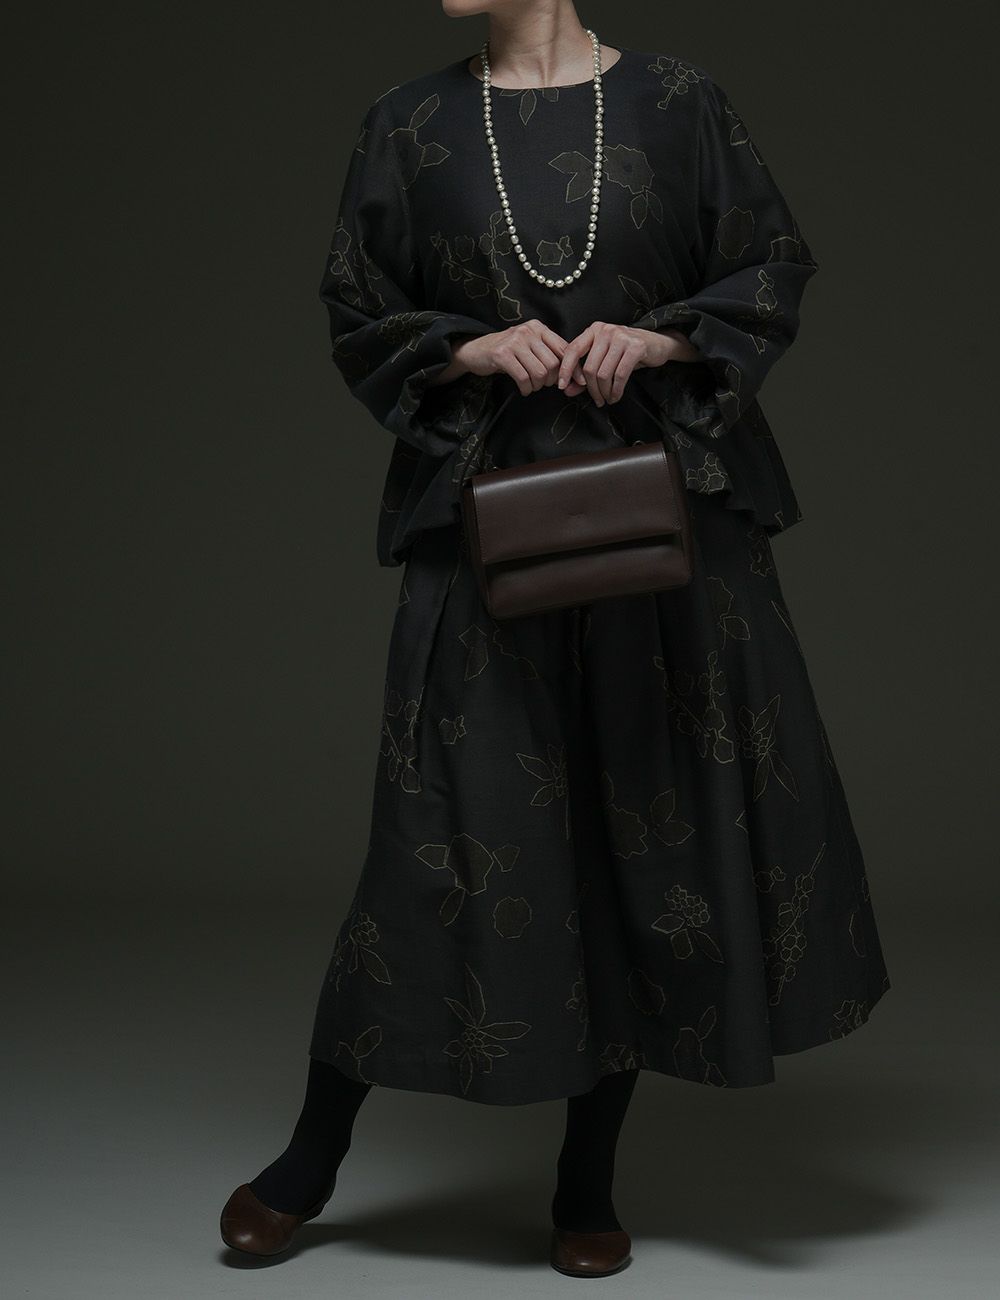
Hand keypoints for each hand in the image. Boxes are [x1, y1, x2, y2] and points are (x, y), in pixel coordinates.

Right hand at [452, 320, 586, 397]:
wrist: (475, 351)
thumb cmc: (507, 352)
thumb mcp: (530, 347)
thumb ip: (550, 354)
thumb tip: (575, 375)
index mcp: (538, 328)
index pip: (564, 348)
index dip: (573, 369)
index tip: (577, 383)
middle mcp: (527, 331)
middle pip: (553, 364)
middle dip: (550, 380)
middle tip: (542, 384)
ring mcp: (514, 341)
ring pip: (539, 373)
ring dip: (537, 386)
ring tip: (530, 386)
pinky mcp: (502, 354)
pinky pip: (523, 378)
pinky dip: (525, 388)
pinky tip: (522, 388)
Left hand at [556, 322, 701, 405]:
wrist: (657, 344)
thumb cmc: (627, 353)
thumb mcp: (604, 360)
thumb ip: (584, 375)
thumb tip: (567, 391)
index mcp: (594, 330)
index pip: (572, 350)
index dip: (565, 370)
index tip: (562, 387)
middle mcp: (606, 330)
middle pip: (589, 368)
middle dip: (592, 390)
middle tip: (597, 400)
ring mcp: (621, 337)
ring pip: (604, 374)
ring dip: (604, 392)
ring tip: (607, 399)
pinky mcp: (636, 347)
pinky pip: (620, 375)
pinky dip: (616, 391)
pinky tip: (616, 396)